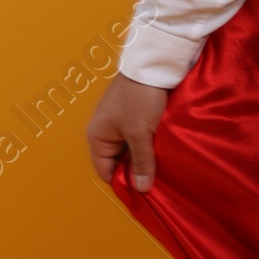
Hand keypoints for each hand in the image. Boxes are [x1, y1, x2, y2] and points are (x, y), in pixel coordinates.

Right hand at [88, 74, 168, 191]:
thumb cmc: (140, 98)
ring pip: (129, 152)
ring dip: (143, 159)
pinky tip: (161, 153)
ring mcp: (118, 125)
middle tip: (156, 182)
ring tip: (160, 169)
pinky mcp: (132, 118)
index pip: (105, 171)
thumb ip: (141, 162)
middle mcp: (104, 132)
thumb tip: (142, 189)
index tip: (143, 192)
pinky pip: (137, 141)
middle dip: (135, 172)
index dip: (123, 183)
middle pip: (118, 163)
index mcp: (97, 137)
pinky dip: (147, 147)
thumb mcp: (140, 134)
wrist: (151, 66)